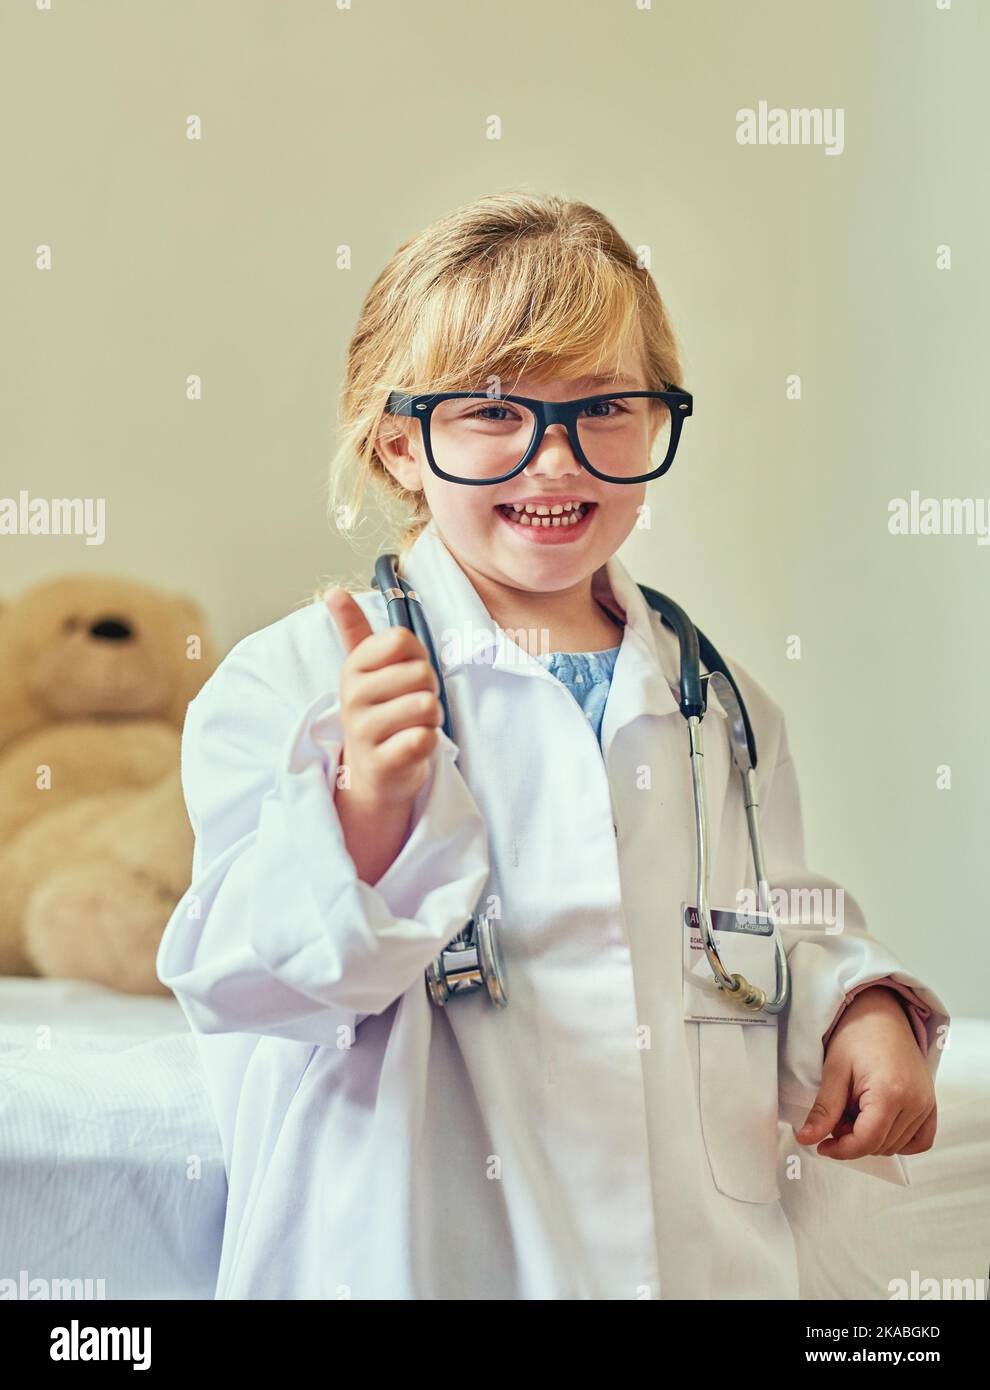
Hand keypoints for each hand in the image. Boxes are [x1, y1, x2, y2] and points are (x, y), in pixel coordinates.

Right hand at [323, 586, 443, 806]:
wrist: (371, 773)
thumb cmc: (378, 712)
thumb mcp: (364, 669)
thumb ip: (353, 628)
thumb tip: (332, 591)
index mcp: (353, 668)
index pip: (402, 640)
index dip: (417, 657)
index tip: (404, 675)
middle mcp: (353, 697)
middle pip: (422, 674)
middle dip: (429, 691)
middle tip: (410, 707)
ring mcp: (364, 732)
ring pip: (426, 706)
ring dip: (431, 719)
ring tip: (412, 726)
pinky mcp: (382, 763)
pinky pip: (424, 738)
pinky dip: (429, 743)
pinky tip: (410, 747)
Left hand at [795, 986, 936, 1160]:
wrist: (880, 1013)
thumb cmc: (857, 1035)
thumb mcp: (834, 1070)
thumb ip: (824, 1110)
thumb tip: (807, 1138)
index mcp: (890, 1093)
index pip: (867, 1142)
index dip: (841, 1149)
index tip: (822, 1145)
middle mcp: (915, 1102)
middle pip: (880, 1146)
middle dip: (853, 1139)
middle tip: (837, 1115)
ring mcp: (926, 1104)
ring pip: (897, 1146)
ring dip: (872, 1139)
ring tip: (855, 1110)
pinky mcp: (931, 1104)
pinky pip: (921, 1140)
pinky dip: (900, 1141)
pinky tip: (879, 1123)